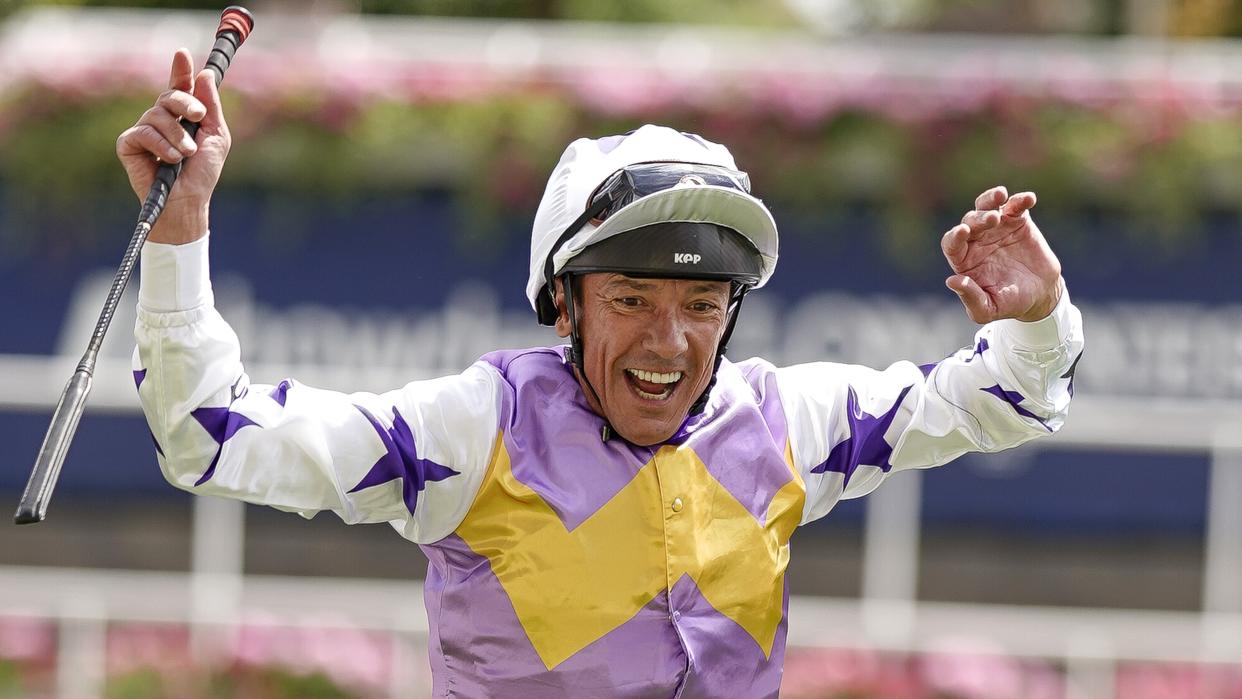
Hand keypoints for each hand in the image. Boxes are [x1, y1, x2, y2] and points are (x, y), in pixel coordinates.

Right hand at [115, 49, 230, 243]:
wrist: (188, 201)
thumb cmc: (202, 173)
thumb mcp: (215, 136)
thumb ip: (211, 106)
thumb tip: (205, 74)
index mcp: (182, 116)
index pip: (179, 86)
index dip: (179, 69)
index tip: (181, 54)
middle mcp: (160, 120)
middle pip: (168, 95)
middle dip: (185, 102)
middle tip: (198, 116)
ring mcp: (142, 131)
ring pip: (157, 114)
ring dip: (177, 134)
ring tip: (186, 154)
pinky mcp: (128, 144)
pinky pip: (143, 132)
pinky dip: (161, 145)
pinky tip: (170, 160)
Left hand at [940, 186, 1063, 322]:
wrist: (1040, 294)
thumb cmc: (1009, 303)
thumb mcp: (989, 308)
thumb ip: (971, 297)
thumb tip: (951, 281)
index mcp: (964, 260)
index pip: (951, 243)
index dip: (955, 236)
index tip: (962, 231)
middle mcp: (976, 240)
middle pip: (969, 221)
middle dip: (978, 219)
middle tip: (992, 220)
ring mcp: (996, 228)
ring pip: (987, 206)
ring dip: (991, 199)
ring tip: (1001, 196)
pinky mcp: (1017, 221)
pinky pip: (1016, 206)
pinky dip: (1021, 200)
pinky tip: (1028, 199)